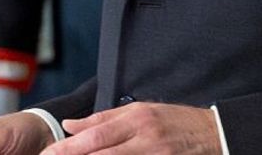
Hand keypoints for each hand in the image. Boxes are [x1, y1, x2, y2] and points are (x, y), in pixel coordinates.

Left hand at [44, 103, 220, 154]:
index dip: (69, 147)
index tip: (48, 154)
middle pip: (102, 153)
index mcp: (136, 118)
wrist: (213, 135)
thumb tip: (70, 124)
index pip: (96, 135)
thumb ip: (103, 119)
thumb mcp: (139, 111)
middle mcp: (145, 138)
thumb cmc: (173, 121)